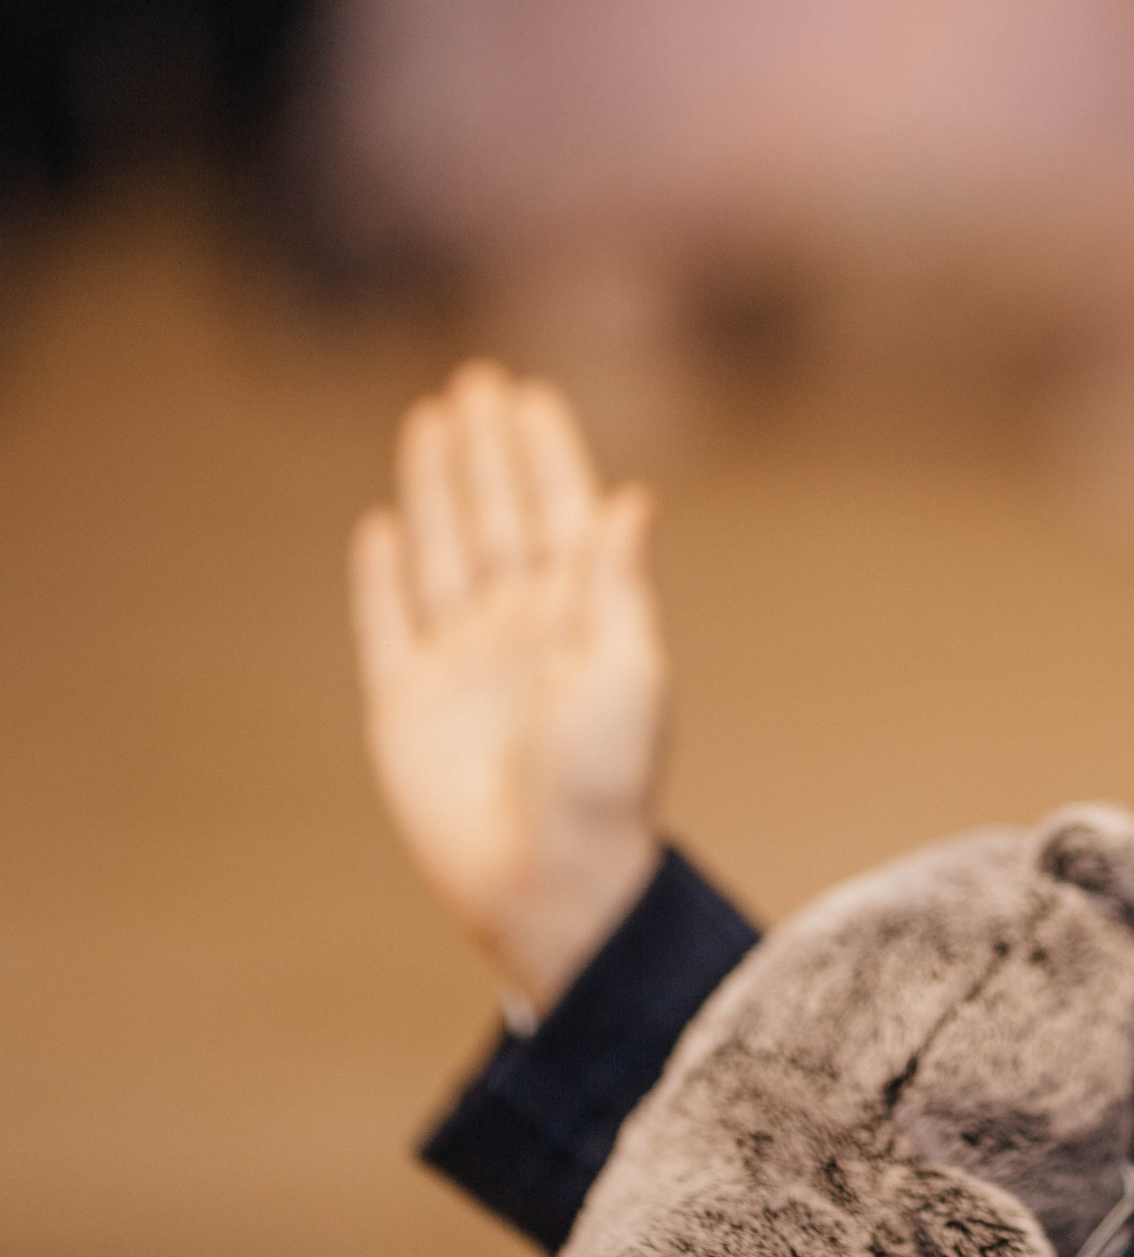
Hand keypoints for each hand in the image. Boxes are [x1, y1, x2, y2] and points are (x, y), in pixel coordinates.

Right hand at [350, 361, 666, 1012]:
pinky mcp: (404, 706)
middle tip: (476, 380)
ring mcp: (460, 663)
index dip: (545, 451)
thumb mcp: (628, 668)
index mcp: (579, 614)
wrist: (550, 876)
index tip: (530, 392)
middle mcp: (518, 628)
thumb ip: (615, 583)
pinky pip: (387, 624)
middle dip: (486, 449)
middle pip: (495, 514)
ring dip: (435, 486)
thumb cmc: (605, 779)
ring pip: (441, 550)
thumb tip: (631, 498)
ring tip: (431, 420)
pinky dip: (380, 576)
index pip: (558, 510)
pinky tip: (380, 526)